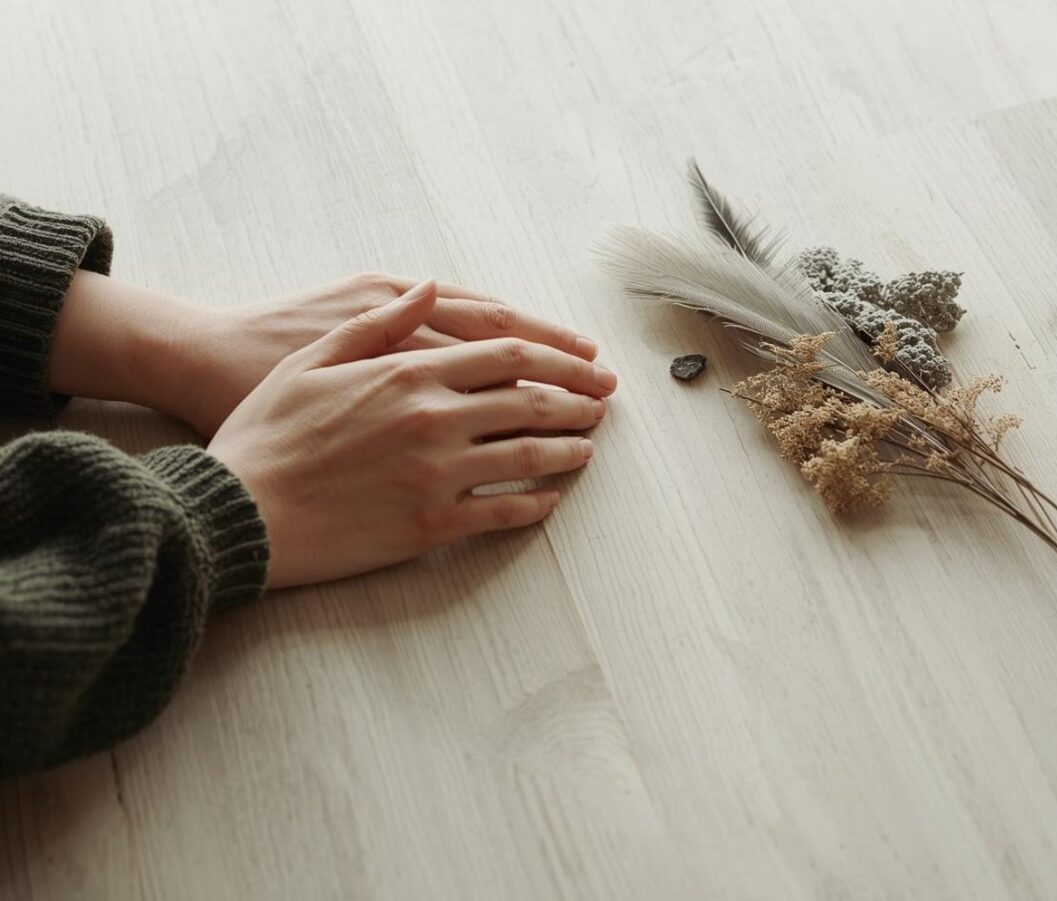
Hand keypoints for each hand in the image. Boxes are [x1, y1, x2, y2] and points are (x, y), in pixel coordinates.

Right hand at [207, 280, 617, 587]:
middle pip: (531, 401)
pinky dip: (536, 503)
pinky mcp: (430, 525)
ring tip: (589, 447)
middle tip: (602, 402)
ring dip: (568, 449)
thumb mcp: (314, 357)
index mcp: (409, 370)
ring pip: (527, 456)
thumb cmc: (267, 430)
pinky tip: (551, 498)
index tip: (584, 362)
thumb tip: (428, 288)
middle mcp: (433, 418)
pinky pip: (502, 512)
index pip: (507, 353)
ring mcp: (436, 474)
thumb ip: (380, 323)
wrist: (238, 508)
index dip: (557, 356)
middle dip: (576, 399)